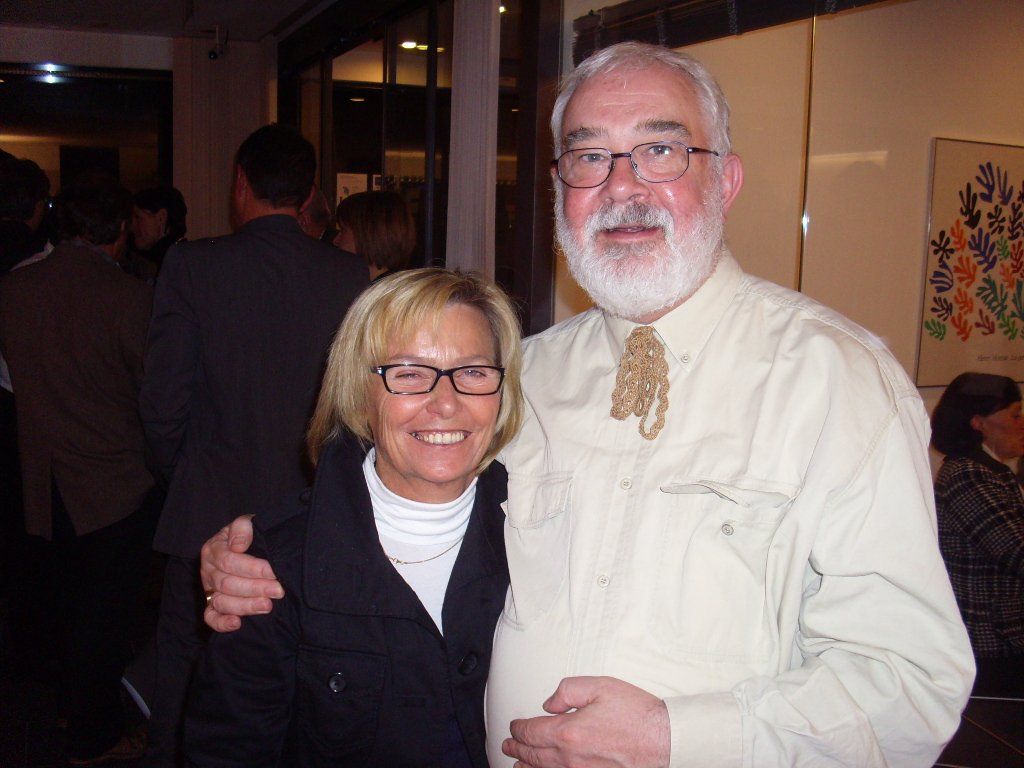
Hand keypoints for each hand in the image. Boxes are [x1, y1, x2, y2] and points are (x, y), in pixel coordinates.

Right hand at [200, 515, 283, 631]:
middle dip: (255, 588)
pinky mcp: (212, 605)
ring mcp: (209, 590)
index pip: (229, 561)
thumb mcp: (245, 524)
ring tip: (267, 605)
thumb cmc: (248, 536)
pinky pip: (210, 618)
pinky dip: (221, 623)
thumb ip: (242, 527)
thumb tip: (238, 546)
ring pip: (222, 602)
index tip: (273, 571)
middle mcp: (209, 571)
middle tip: (278, 590)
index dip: (252, 568)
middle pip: (228, 584)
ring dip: (245, 606)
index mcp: (214, 550)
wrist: (246, 546)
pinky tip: (237, 624)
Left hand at [502, 676, 669, 767]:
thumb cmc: (636, 714)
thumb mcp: (599, 686)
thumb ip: (567, 691)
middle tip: (508, 746)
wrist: (664, 741)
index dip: (518, 729)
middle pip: (533, 756)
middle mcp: (570, 758)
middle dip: (517, 750)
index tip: (514, 726)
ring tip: (517, 765)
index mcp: (568, 732)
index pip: (531, 732)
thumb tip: (549, 704)